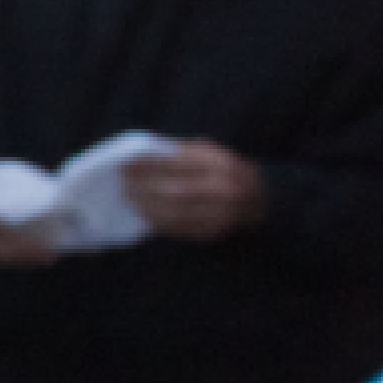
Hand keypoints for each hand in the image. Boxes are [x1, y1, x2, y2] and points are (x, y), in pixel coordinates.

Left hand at [122, 141, 266, 242]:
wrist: (259, 198)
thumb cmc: (225, 169)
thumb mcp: (210, 151)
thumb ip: (180, 151)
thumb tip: (144, 151)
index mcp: (220, 164)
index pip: (176, 164)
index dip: (148, 165)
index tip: (126, 164)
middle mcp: (223, 190)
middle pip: (175, 191)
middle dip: (145, 188)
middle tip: (124, 184)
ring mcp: (221, 214)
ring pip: (177, 214)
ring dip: (149, 207)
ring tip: (130, 199)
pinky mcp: (215, 232)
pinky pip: (183, 229)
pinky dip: (161, 222)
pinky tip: (146, 215)